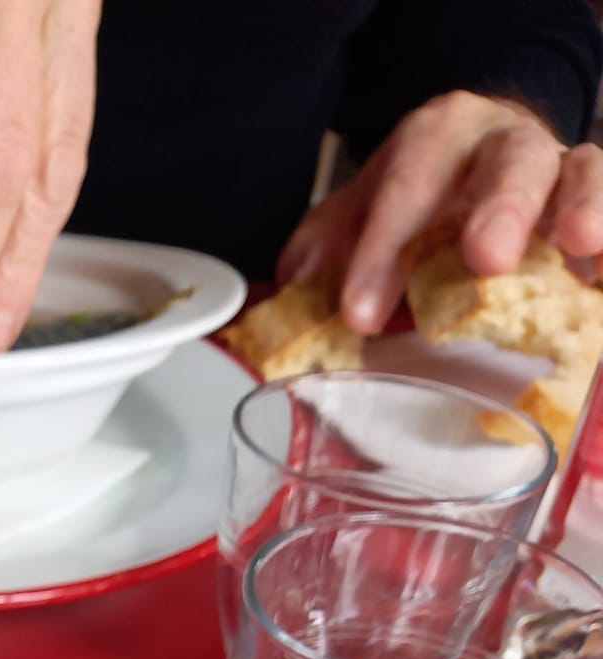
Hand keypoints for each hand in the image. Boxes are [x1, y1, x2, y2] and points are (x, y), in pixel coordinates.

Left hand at [278, 90, 602, 334]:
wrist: (481, 160)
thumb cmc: (423, 198)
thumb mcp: (365, 212)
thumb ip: (328, 245)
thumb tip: (296, 287)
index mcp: (437, 136)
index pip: (408, 185)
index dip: (383, 248)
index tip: (360, 310)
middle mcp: (503, 140)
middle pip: (507, 162)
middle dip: (497, 210)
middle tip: (484, 259)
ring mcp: (557, 168)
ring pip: (579, 170)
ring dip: (583, 206)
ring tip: (580, 244)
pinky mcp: (589, 199)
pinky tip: (599, 272)